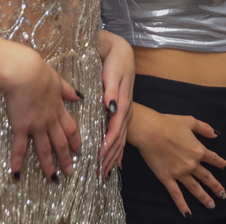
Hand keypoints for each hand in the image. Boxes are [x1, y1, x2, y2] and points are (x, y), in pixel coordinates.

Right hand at [1, 45, 81, 180]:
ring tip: (53, 179)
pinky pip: (20, 147)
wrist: (25, 73)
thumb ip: (68, 90)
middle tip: (70, 172)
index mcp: (58, 108)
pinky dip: (18, 161)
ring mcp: (36, 125)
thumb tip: (79, 96)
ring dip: (49, 165)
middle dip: (66, 158)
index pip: (71, 128)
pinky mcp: (21, 127)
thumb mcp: (58, 80)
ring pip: (45, 149)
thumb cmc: (39, 72)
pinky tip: (17, 174)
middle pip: (61, 143)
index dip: (75, 140)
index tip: (79, 150)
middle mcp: (50, 120)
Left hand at [99, 31, 134, 177]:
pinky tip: (116, 162)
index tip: (100, 157)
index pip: (115, 129)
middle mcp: (125, 111)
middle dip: (109, 157)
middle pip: (118, 139)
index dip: (108, 144)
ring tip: (105, 172)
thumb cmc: (115, 63)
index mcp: (122, 104)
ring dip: (113, 156)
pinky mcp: (123, 112)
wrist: (122, 53)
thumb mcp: (112, 75)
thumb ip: (111, 91)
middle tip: (100, 173)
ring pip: (120, 139)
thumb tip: (110, 106)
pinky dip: (118, 149)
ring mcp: (126, 112)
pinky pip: (122, 135)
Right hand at [130, 104, 225, 216]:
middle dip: (216, 187)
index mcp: (198, 150)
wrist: (150, 131)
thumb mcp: (190, 121)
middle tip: (223, 195)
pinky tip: (188, 214)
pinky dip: (182, 205)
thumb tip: (216, 134)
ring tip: (212, 205)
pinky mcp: (167, 179)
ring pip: (195, 188)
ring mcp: (180, 173)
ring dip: (204, 198)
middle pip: (207, 177)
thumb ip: (204, 128)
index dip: (221, 163)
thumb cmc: (169, 123)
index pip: (213, 159)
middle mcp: (192, 164)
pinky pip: (176, 194)